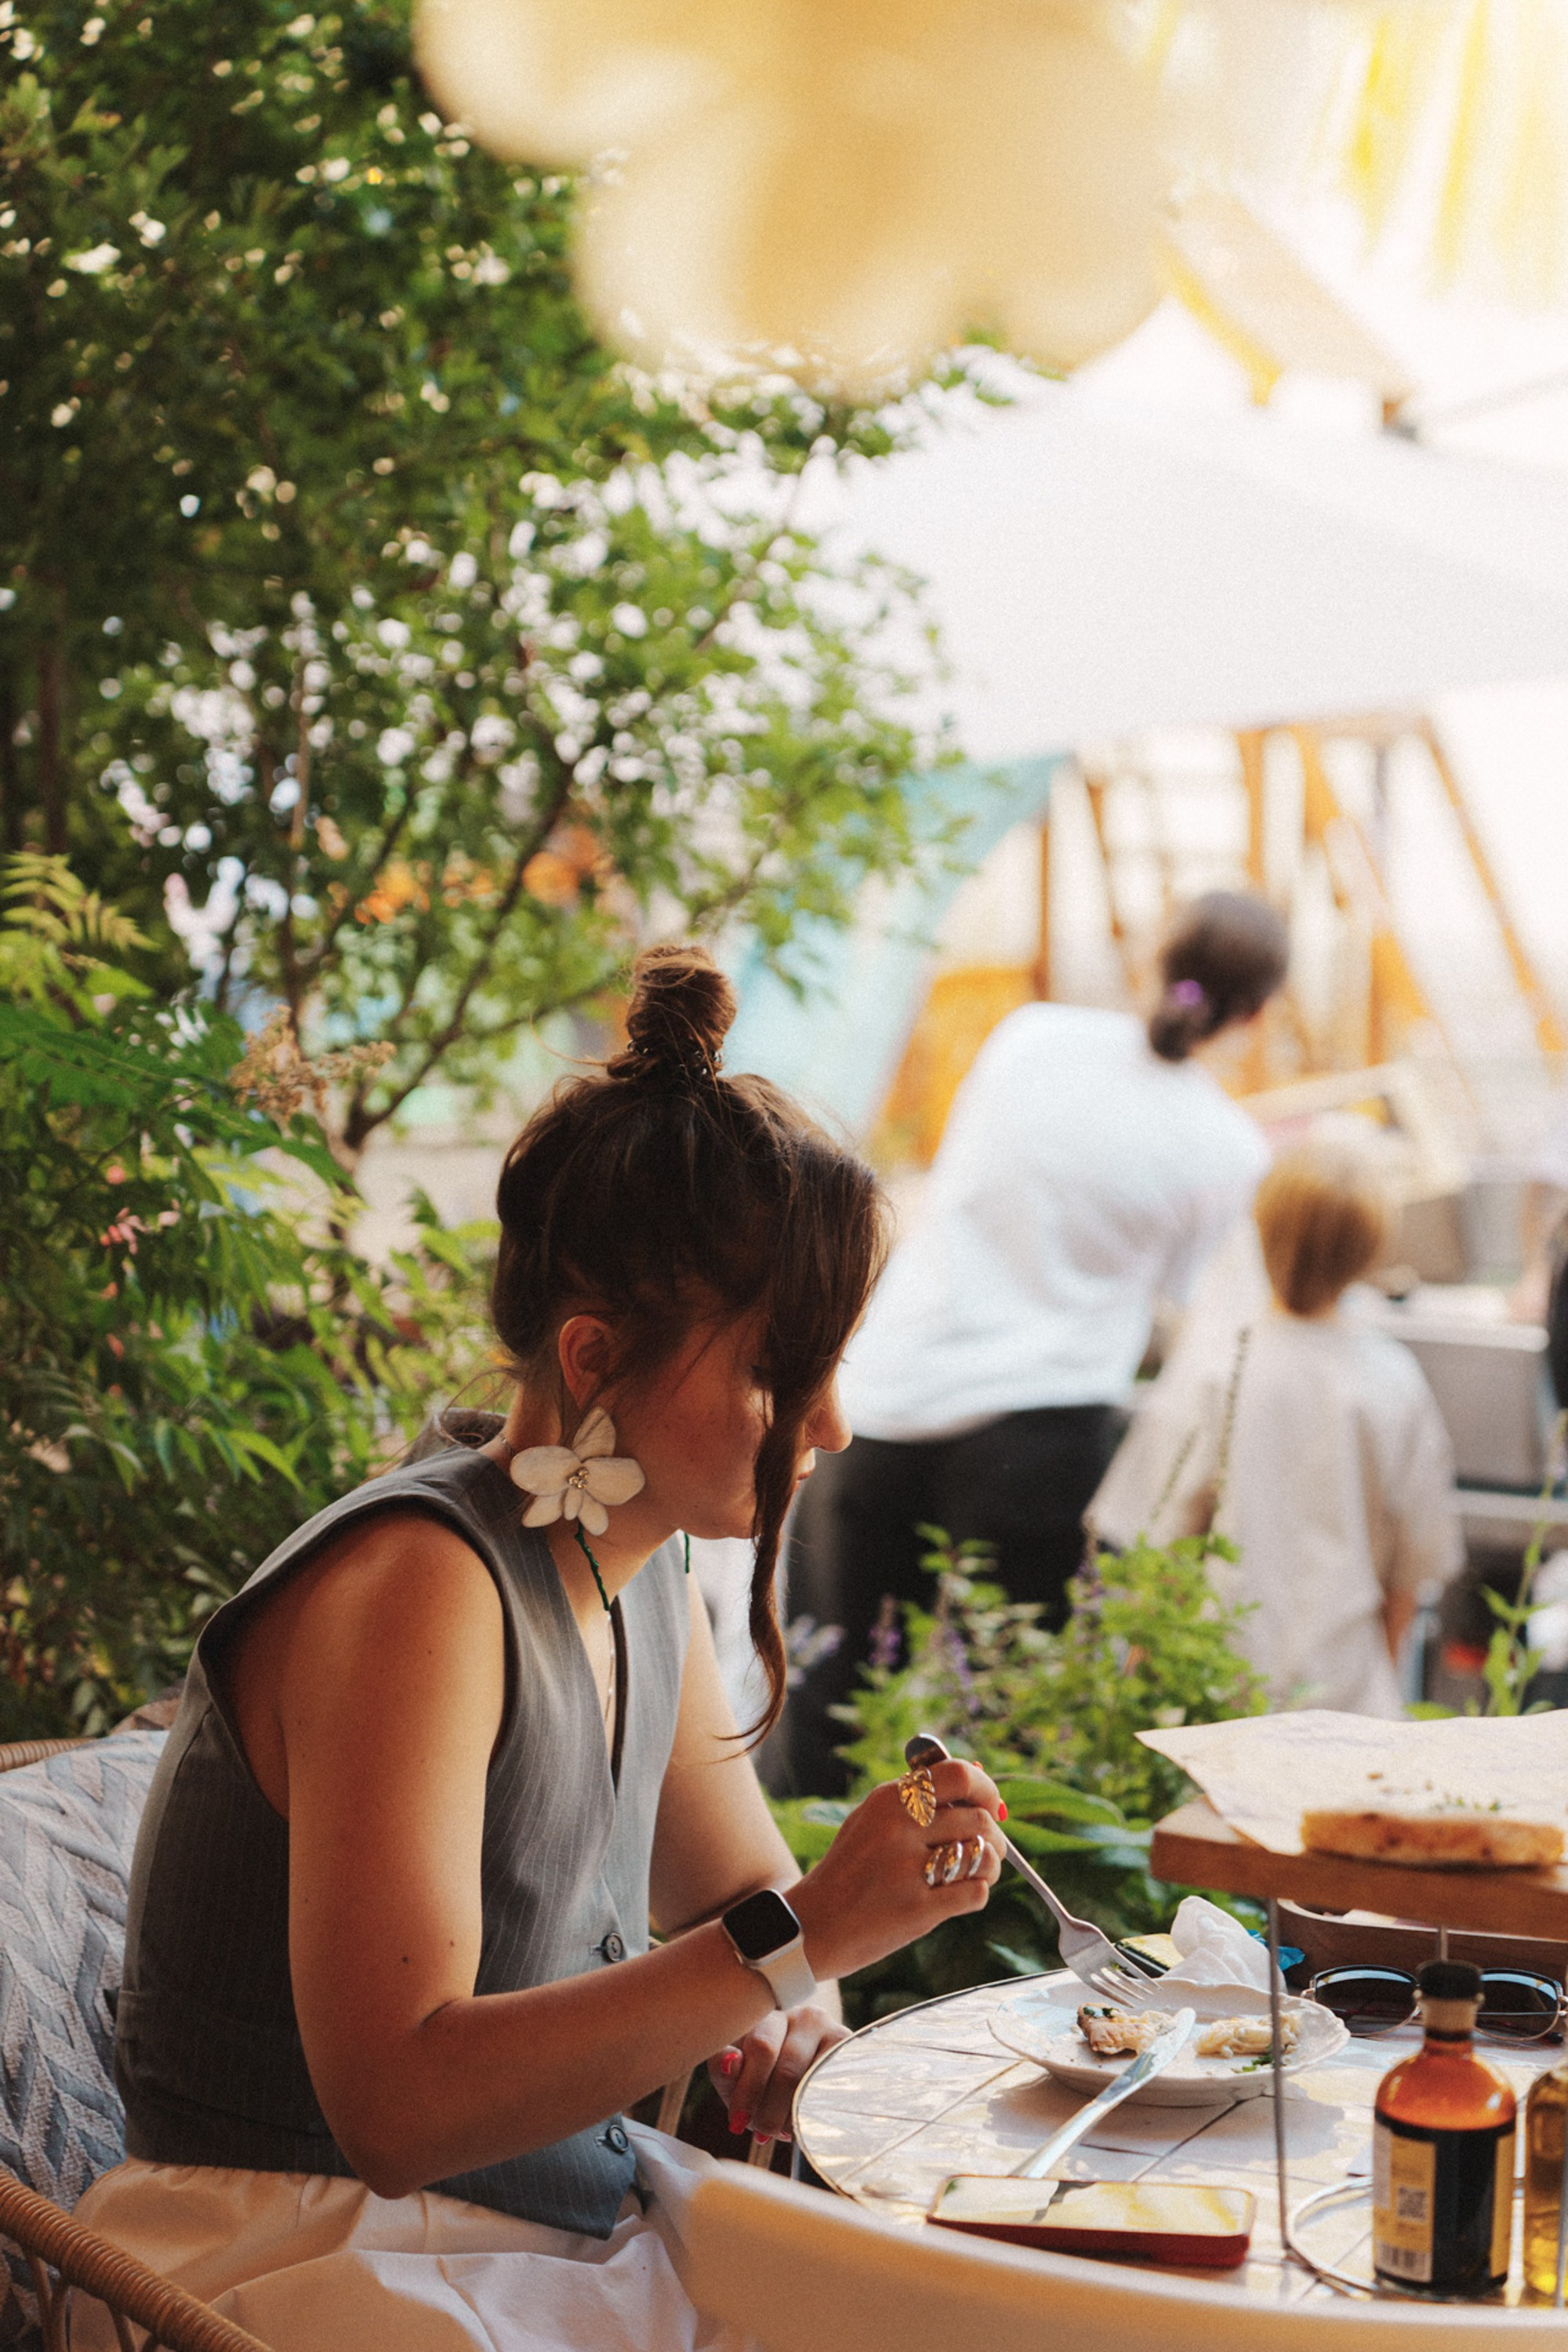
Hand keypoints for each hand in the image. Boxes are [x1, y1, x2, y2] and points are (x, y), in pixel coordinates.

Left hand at [707, 2003, 847, 2145]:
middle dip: (768, 2108)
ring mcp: (828, 2029)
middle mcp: (800, 2016)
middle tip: (762, 2133)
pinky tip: (804, 2122)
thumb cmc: (762, 2076)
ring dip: (791, 2114)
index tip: (737, 2121)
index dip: (748, 2089)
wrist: (808, 2069)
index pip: (760, 2047)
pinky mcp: (849, 2049)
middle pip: (785, 2067)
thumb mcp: (736, 2077)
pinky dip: (814, 2112)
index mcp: (767, 2015)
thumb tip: (730, 2060)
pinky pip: (831, 2086)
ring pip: (808, 2079)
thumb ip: (724, 2070)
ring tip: (781, 2131)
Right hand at [789, 1759, 1004, 1983]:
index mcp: (888, 1799)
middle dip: (996, 1836)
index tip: (991, 1805)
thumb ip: (917, 1801)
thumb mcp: (871, 1821)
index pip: (959, 1775)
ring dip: (991, 1865)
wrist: (813, 1925)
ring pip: (983, 1856)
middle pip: (979, 1819)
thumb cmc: (849, 1870)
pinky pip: (975, 1893)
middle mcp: (899, 1828)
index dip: (986, 1789)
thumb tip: (977, 1781)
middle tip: (992, 1848)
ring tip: (978, 1872)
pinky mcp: (917, 1909)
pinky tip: (960, 1896)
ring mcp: (907, 1870)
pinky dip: (976, 1893)